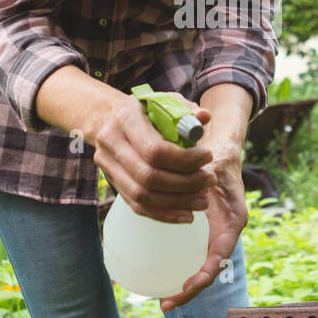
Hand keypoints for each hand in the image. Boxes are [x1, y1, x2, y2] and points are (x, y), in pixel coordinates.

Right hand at [92, 93, 216, 223]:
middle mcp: (111, 142)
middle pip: (148, 176)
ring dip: (177, 202)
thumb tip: (203, 118)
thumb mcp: (165, 102)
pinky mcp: (112, 181)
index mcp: (126, 118)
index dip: (185, 159)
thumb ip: (184, 111)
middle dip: (185, 183)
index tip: (208, 157)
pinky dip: (164, 213)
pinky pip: (137, 206)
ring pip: (142, 195)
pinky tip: (186, 214)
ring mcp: (107, 165)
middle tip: (210, 180)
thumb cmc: (145, 110)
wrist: (109, 117)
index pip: (155, 149)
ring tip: (202, 201)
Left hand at [159, 149, 247, 311]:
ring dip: (178, 285)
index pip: (219, 259)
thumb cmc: (220, 162)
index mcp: (230, 226)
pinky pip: (183, 253)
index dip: (204, 276)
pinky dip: (171, 265)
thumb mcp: (217, 168)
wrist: (217, 157)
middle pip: (205, 271)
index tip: (187, 287)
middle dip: (187, 291)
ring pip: (193, 266)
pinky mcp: (194, 233)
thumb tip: (200, 180)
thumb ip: (210, 178)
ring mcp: (206, 237)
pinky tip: (150, 269)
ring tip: (158, 299)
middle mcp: (219, 236)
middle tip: (165, 304)